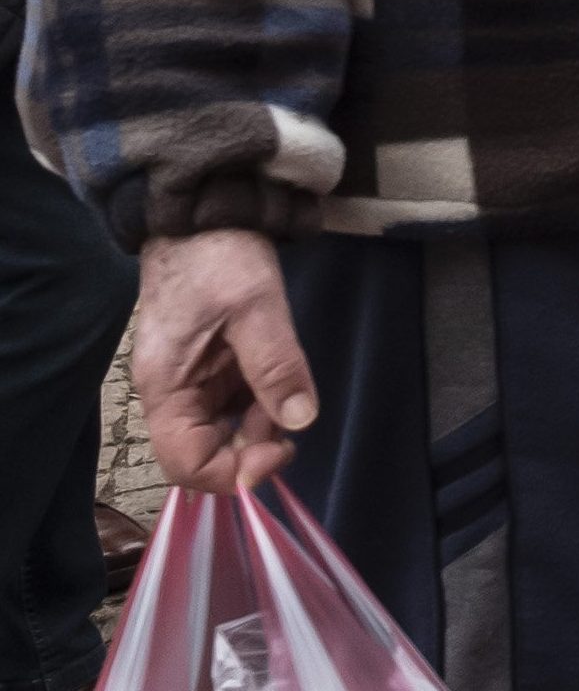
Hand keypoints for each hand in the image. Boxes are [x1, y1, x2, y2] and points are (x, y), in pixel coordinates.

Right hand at [131, 230, 310, 495]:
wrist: (204, 218)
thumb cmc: (219, 257)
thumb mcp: (256, 308)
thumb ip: (276, 366)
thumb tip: (299, 422)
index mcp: (167, 387)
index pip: (186, 463)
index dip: (234, 472)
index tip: (282, 449)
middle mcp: (172, 394)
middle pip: (205, 454)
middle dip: (253, 448)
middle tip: (290, 417)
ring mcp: (190, 383)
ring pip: (223, 433)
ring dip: (260, 427)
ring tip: (285, 391)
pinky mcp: (209, 370)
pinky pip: (232, 407)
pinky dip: (260, 406)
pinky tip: (279, 382)